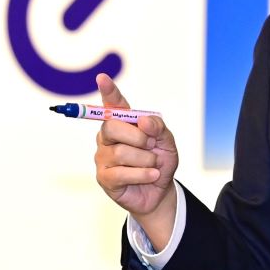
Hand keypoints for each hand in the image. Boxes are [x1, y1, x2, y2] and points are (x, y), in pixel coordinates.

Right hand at [91, 72, 178, 242]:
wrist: (160, 191)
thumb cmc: (159, 162)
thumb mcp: (167, 142)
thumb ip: (158, 127)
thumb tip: (143, 121)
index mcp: (122, 124)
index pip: (113, 104)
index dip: (108, 91)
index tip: (102, 78)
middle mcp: (108, 138)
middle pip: (111, 127)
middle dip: (137, 137)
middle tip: (150, 146)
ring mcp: (103, 157)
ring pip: (120, 152)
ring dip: (145, 160)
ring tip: (152, 166)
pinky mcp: (104, 178)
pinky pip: (122, 173)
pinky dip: (142, 174)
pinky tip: (151, 176)